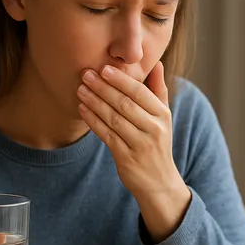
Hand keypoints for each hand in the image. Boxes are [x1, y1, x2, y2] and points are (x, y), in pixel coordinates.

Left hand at [77, 62, 190, 240]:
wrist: (159, 181)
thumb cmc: (157, 142)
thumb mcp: (164, 117)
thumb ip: (158, 90)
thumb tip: (157, 63)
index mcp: (163, 115)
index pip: (140, 93)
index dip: (121, 80)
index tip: (104, 68)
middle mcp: (154, 129)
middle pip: (125, 104)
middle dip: (103, 88)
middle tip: (86, 74)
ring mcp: (140, 145)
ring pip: (114, 119)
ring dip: (95, 103)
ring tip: (80, 89)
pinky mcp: (126, 158)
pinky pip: (107, 136)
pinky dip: (93, 121)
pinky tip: (82, 109)